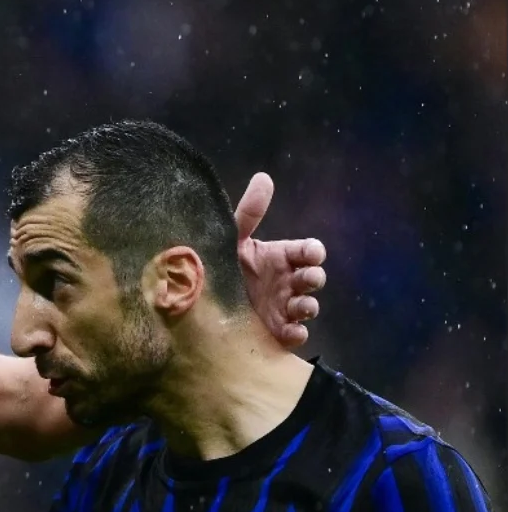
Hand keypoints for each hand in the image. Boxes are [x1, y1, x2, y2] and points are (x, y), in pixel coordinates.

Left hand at [233, 173, 327, 347]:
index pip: (308, 251)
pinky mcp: (276, 330)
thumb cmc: (220, 263)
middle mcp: (287, 281)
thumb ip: (249, 212)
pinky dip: (297, 333)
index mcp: (281, 257)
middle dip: (314, 278)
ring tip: (299, 307)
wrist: (197, 302)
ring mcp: (284, 307)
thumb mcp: (232, 238)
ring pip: (308, 306)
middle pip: (313, 278)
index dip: (313, 252)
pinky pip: (295, 333)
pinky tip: (291, 331)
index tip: (312, 254)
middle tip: (306, 279)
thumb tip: (263, 177)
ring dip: (308, 306)